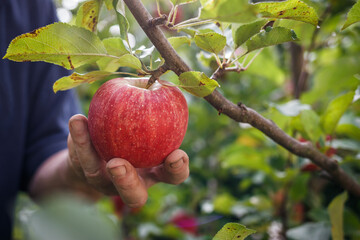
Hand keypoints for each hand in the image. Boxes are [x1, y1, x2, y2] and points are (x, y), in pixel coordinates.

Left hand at [67, 114, 188, 207]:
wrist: (103, 145)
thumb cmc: (134, 129)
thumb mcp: (147, 119)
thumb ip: (154, 107)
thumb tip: (159, 79)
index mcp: (155, 170)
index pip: (173, 175)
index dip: (178, 168)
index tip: (177, 155)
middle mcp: (132, 182)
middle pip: (135, 196)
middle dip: (130, 184)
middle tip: (120, 165)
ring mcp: (107, 181)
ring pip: (105, 184)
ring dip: (102, 167)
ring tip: (105, 152)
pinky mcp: (87, 172)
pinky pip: (82, 158)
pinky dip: (80, 139)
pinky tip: (78, 120)